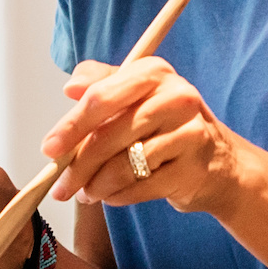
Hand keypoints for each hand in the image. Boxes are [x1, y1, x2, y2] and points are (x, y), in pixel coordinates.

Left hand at [42, 57, 250, 214]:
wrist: (217, 161)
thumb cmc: (166, 126)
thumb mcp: (136, 95)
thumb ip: (101, 85)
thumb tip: (70, 87)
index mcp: (154, 72)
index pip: (101, 97)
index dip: (71, 125)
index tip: (49, 148)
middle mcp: (176, 97)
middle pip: (109, 135)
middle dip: (78, 165)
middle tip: (61, 185)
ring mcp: (188, 132)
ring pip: (123, 165)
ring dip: (97, 185)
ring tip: (88, 193)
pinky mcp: (193, 168)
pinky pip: (140, 187)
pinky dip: (119, 196)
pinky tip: (112, 196)